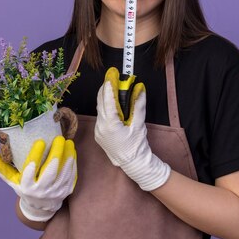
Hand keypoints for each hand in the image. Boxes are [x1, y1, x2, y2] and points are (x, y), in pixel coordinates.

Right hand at [0, 135, 76, 221]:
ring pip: (63, 172)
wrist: (41, 207)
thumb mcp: (12, 179)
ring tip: (67, 141)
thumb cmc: (24, 186)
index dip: (35, 155)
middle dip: (55, 153)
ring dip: (67, 156)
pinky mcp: (66, 191)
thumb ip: (1, 167)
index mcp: (27, 186)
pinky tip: (72, 151)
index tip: (40, 141)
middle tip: (58, 138)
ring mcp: (56, 192)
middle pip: (50, 171)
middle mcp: (41, 191)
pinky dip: (72, 163)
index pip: (31, 170)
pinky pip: (71, 175)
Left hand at [94, 68, 170, 190]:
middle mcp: (100, 127)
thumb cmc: (137, 145)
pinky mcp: (99, 134)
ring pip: (100, 108)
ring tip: (113, 87)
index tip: (111, 75)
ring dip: (105, 97)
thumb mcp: (139, 124)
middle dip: (106, 88)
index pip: (107, 100)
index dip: (109, 86)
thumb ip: (138, 105)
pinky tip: (112, 103)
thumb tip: (140, 88)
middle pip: (100, 102)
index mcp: (110, 124)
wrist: (132, 163)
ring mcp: (98, 131)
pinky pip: (101, 116)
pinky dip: (105, 107)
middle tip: (112, 78)